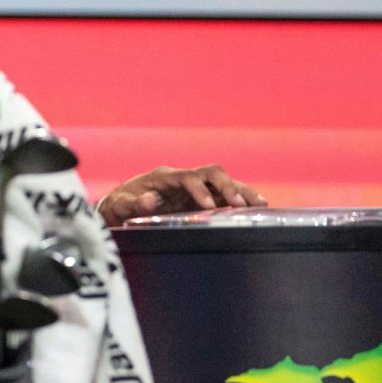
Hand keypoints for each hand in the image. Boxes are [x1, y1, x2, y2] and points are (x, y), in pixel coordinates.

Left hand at [98, 164, 266, 226]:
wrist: (121, 206)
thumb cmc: (120, 205)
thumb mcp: (120, 206)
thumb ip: (133, 204)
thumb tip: (149, 201)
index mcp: (165, 177)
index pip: (188, 177)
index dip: (198, 189)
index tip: (206, 205)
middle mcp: (183, 178)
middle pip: (212, 173)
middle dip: (227, 186)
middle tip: (240, 205)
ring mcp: (194, 187)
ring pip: (223, 183)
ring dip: (241, 191)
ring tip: (261, 204)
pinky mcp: (201, 197)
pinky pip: (224, 195)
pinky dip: (239, 200)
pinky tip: (256, 209)